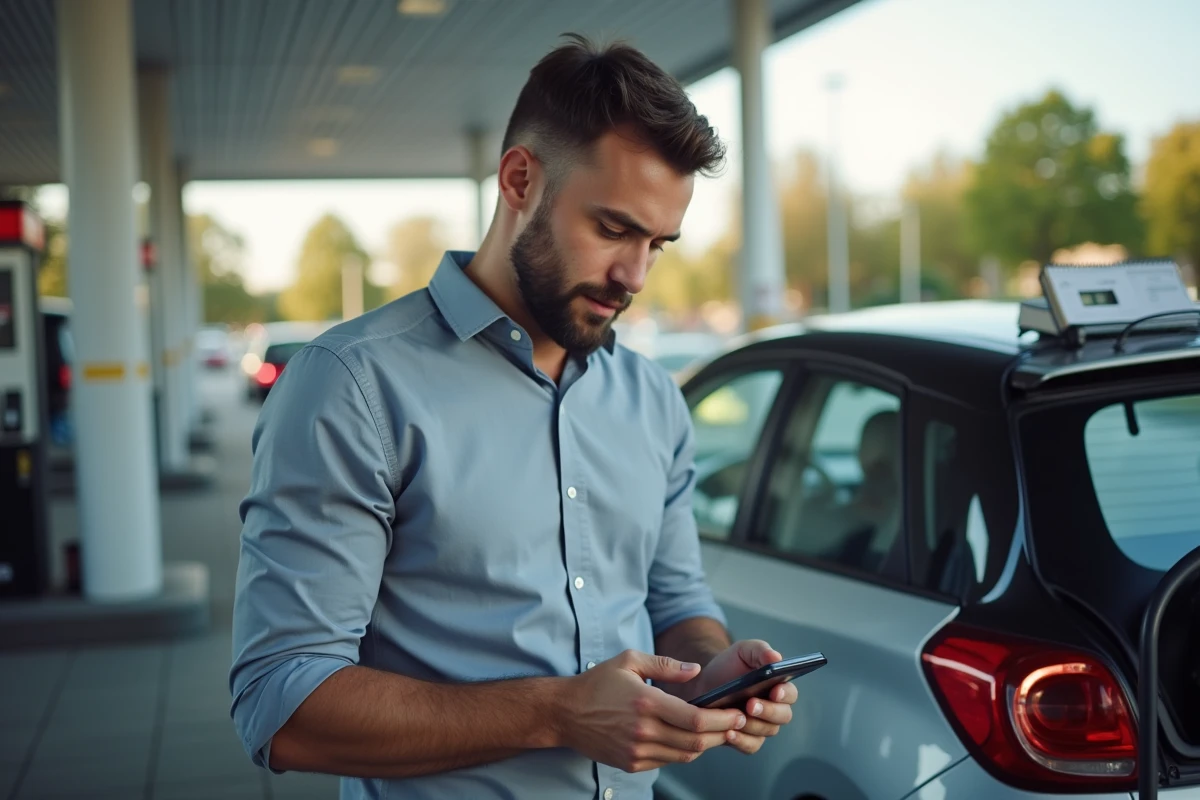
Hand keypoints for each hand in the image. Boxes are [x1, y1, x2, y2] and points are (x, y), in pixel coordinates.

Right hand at [558, 650, 748, 772]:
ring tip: (717, 730)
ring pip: (685, 754)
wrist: (565, 713)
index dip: (722, 719)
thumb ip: (665, 665)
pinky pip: (668, 761)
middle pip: (696, 741)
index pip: (694, 719)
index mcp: (646, 703)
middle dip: (722, 733)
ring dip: (705, 744)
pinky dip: (684, 751)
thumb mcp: (629, 661)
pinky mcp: (632, 763)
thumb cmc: (597, 683)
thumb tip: (696, 670)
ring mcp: (637, 751)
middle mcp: (643, 731)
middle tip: (736, 722)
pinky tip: (689, 738)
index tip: (737, 712)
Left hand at [690, 640, 797, 754]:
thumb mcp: (743, 651)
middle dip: (768, 711)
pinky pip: (751, 746)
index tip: (775, 691)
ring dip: (753, 725)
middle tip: (751, 705)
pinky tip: (728, 733)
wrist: (705, 683)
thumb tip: (776, 658)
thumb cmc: (729, 665)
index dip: (785, 694)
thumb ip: (760, 650)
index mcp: (779, 686)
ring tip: (736, 719)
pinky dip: (741, 741)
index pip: (790, 693)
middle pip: (783, 716)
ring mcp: (762, 725)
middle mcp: (775, 708)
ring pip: (767, 731)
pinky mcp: (747, 739)